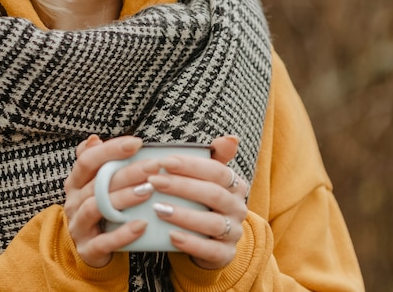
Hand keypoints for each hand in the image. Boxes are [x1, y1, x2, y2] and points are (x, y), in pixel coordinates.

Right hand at [63, 134, 153, 267]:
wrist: (87, 249)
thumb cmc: (97, 208)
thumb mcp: (93, 184)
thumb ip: (95, 161)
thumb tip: (94, 138)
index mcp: (75, 181)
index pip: (87, 159)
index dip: (110, 149)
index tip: (137, 142)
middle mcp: (73, 201)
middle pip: (97, 182)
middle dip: (127, 172)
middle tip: (154, 166)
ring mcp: (78, 225)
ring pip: (97, 207)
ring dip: (124, 197)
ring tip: (148, 190)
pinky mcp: (87, 249)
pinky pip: (104, 241)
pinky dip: (123, 233)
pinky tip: (142, 225)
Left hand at [145, 135, 248, 269]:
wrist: (211, 239)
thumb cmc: (202, 200)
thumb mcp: (206, 177)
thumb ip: (213, 156)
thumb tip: (230, 138)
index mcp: (234, 184)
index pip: (217, 170)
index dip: (190, 165)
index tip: (163, 161)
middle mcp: (238, 207)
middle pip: (213, 194)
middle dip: (181, 186)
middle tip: (154, 181)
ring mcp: (234, 233)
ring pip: (212, 223)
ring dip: (183, 215)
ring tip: (158, 208)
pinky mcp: (225, 255)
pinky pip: (210, 250)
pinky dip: (191, 243)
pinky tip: (171, 235)